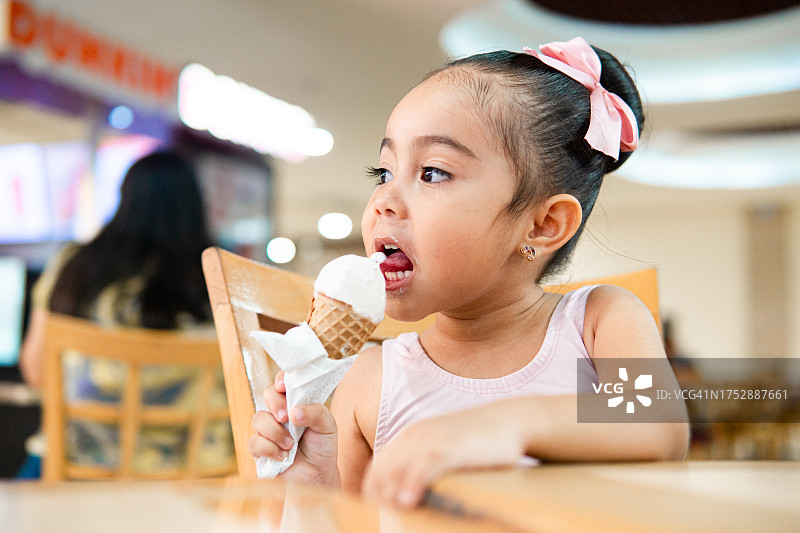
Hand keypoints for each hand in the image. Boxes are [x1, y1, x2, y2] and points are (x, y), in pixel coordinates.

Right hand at [248, 371, 340, 485]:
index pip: (284, 381)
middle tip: (286, 418)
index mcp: (296, 401)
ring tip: (291, 445)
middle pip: (267, 394)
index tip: (283, 387)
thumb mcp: (328, 426)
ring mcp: (268, 430)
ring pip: (258, 418)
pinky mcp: (260, 449)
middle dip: (275, 404)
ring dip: (275, 432)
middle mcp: (280, 412)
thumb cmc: (322, 447)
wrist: (317, 477)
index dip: (281, 380)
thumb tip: (293, 411)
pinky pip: (254, 442)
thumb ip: (316, 412)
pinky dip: (269, 449)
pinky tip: (283, 456)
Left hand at [361, 402, 525, 507]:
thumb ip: (424, 468)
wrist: (510, 420)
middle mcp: (413, 436)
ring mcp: (429, 439)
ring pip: (395, 471)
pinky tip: (408, 503)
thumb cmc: (478, 442)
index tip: (380, 514)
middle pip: (381, 473)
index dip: (372, 493)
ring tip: (392, 518)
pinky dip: (411, 486)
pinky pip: (422, 467)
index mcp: (409, 437)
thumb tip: (411, 499)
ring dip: (389, 497)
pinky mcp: (448, 446)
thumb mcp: (443, 450)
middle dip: (379, 500)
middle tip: (387, 520)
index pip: (376, 469)